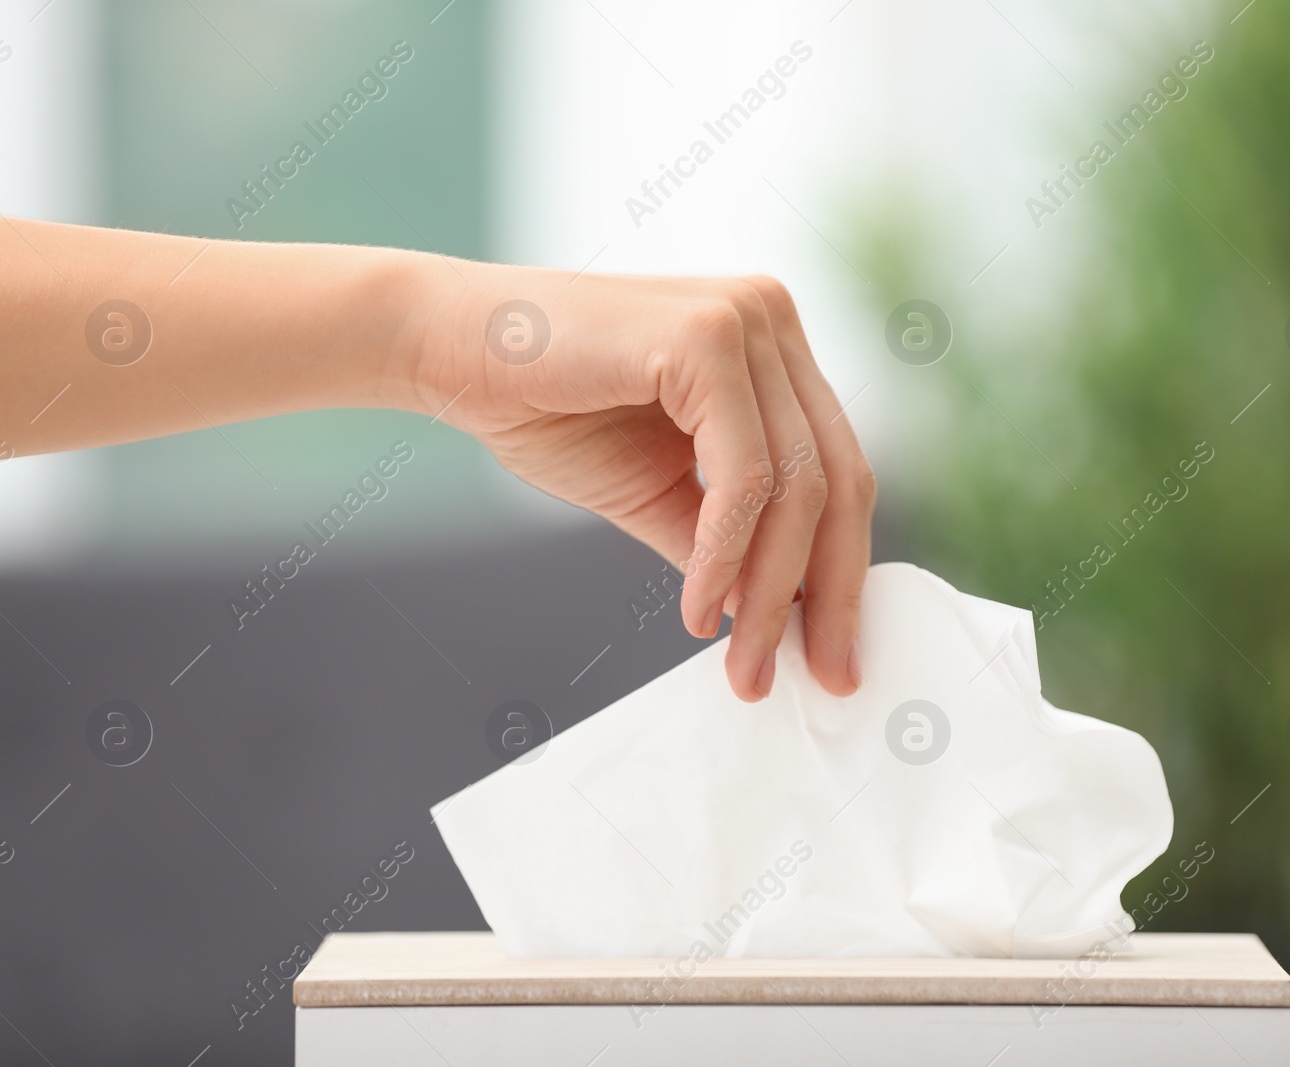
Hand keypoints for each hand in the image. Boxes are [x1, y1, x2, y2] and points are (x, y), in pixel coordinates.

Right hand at [411, 261, 875, 701]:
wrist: (446, 352)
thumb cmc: (545, 411)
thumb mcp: (657, 492)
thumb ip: (724, 539)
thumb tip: (780, 614)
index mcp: (771, 347)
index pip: (837, 468)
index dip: (843, 569)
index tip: (830, 655)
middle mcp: (772, 319)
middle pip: (838, 479)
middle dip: (831, 592)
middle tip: (819, 677)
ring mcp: (745, 319)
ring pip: (797, 486)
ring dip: (772, 590)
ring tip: (742, 660)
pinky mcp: (706, 335)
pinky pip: (743, 475)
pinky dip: (726, 555)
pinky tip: (699, 609)